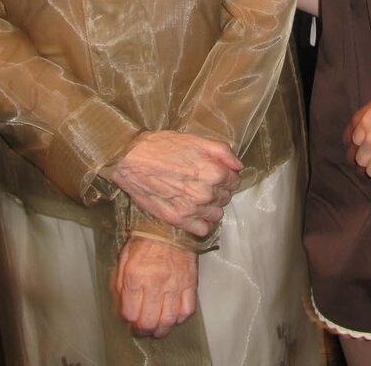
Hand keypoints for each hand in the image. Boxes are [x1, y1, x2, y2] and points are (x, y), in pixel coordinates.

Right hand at [112, 131, 241, 236]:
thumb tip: (238, 165)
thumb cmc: (163, 146)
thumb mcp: (196, 140)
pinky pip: (203, 230)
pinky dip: (202, 223)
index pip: (234, 181)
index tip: (218, 173)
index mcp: (214, 172)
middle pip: (226, 197)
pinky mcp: (178, 221)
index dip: (228, 175)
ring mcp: (192, 209)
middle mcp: (206, 193)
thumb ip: (222, 151)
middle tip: (205, 182)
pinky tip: (195, 212)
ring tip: (199, 196)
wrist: (132, 160)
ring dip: (212, 206)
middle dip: (220, 190)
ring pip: (217, 214)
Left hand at [114, 237, 196, 337]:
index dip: (128, 319)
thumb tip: (123, 307)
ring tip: (157, 328)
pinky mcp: (190, 283)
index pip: (129, 313)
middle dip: (143, 330)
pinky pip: (187, 310)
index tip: (130, 316)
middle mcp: (155, 283)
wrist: (171, 225)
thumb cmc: (145, 240)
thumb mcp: (125, 258)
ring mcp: (174, 284)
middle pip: (148, 322)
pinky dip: (180, 318)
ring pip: (168, 321)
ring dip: (161, 330)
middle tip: (142, 328)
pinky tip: (173, 316)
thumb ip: (121, 284)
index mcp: (135, 276)